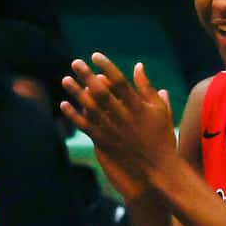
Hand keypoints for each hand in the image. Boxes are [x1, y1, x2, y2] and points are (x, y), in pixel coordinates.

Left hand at [60, 56, 179, 195]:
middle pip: (101, 92)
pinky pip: (86, 127)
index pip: (119, 82)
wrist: (158, 169)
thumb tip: (138, 66)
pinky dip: (74, 115)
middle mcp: (124, 118)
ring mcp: (113, 130)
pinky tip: (64, 104)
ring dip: (76, 93)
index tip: (95, 56)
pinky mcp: (105, 142)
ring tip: (66, 79)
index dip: (106, 67)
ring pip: (90, 109)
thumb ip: (147, 88)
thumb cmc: (161, 136)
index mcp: (138, 107)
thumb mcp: (161, 110)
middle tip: (75, 62)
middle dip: (87, 76)